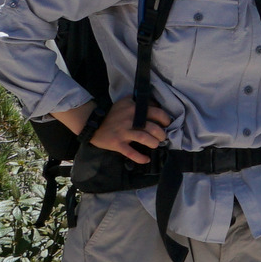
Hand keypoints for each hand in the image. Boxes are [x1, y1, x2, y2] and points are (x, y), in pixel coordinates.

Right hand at [56, 102, 170, 163]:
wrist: (93, 124)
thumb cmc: (112, 114)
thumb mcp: (125, 102)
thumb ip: (138, 102)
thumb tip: (154, 104)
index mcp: (134, 109)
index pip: (156, 112)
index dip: (165, 119)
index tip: (167, 124)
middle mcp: (130, 120)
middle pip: (153, 128)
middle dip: (161, 134)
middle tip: (162, 137)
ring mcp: (123, 132)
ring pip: (144, 139)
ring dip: (154, 143)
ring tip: (155, 144)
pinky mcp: (117, 144)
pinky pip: (131, 153)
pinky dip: (140, 158)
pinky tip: (146, 159)